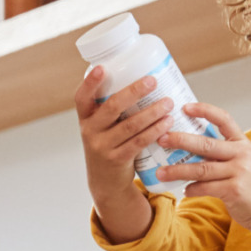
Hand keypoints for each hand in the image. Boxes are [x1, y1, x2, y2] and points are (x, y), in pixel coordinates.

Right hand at [77, 65, 169, 245]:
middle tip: (153, 80)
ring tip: (168, 102)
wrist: (105, 182)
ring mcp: (103, 147)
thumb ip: (112, 109)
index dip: (90, 82)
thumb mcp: (102, 127)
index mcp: (85, 118)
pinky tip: (167, 123)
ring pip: (130, 125)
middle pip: (112, 107)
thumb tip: (143, 80)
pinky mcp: (118, 160)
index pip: (82, 97)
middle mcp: (90, 131)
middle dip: (134, 92)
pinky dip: (155, 131)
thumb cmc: (109, 144)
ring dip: (152, 112)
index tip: (103, 68)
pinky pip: (139, 142)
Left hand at [153, 102, 250, 250]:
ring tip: (161, 172)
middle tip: (162, 139)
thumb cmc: (247, 183)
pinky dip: (192, 190)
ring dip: (178, 171)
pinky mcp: (234, 190)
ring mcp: (239, 171)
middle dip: (180, 140)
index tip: (184, 107)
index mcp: (241, 142)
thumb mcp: (239, 160)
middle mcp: (241, 154)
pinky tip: (185, 190)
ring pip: (201, 169)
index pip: (223, 119)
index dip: (204, 110)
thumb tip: (184, 145)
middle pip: (205, 144)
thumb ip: (219, 152)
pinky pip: (206, 187)